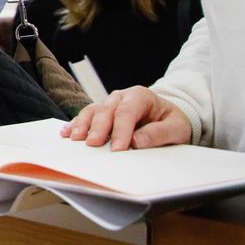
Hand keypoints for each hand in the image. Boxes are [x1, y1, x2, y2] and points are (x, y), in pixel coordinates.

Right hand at [60, 86, 191, 149]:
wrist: (168, 119)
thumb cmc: (172, 123)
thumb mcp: (176, 128)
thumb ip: (159, 134)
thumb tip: (136, 141)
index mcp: (141, 96)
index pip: (127, 111)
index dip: (121, 130)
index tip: (117, 148)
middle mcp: (122, 97)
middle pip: (106, 110)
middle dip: (98, 128)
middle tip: (93, 144)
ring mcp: (109, 104)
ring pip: (92, 111)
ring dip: (83, 125)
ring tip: (75, 138)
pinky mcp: (101, 113)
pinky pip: (86, 116)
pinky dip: (76, 124)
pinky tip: (67, 133)